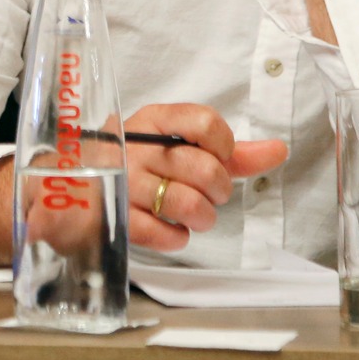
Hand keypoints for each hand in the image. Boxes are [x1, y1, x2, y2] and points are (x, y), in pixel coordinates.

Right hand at [124, 104, 287, 252]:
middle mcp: (137, 147)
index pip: (205, 122)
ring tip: (193, 214)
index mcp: (154, 121)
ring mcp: (124, 183)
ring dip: (202, 217)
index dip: (224, 146)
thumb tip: (279, 149)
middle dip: (218, 190)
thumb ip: (230, 152)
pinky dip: (176, 238)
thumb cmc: (141, 162)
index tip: (218, 156)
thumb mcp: (179, 146)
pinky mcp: (118, 219)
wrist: (79, 183)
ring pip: (189, 205)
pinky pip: (165, 235)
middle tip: (207, 193)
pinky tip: (169, 228)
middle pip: (206, 169)